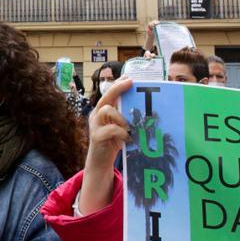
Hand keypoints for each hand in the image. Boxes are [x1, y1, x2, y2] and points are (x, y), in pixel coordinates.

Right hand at [79, 77, 131, 214]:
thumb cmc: (113, 143)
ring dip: (121, 117)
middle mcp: (96, 115)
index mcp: (101, 111)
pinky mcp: (96, 137)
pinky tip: (128, 138)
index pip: (109, 93)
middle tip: (130, 83)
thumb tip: (144, 106)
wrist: (100, 163)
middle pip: (105, 97)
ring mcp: (94, 125)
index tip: (130, 77)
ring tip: (129, 127)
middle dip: (118, 88)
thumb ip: (125, 116)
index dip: (118, 84)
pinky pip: (111, 129)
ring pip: (107, 110)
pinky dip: (122, 132)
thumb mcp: (120, 127)